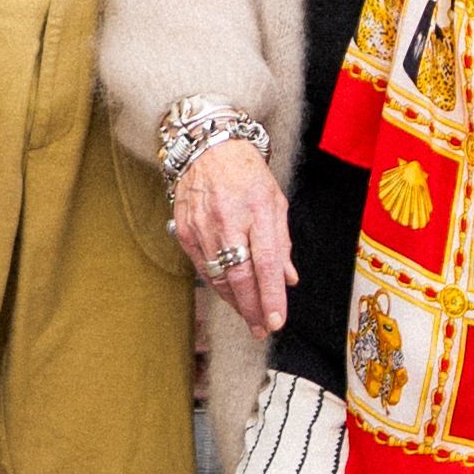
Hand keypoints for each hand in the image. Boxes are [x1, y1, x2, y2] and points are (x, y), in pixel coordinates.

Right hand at [170, 137, 292, 336]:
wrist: (207, 146)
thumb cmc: (245, 171)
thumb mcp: (275, 200)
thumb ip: (282, 242)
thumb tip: (288, 279)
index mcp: (257, 208)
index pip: (266, 262)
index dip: (271, 295)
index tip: (277, 319)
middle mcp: (227, 219)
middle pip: (240, 276)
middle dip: (253, 308)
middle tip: (263, 328)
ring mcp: (202, 226)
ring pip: (218, 277)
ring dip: (235, 302)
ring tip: (250, 317)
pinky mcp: (184, 231)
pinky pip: (203, 268)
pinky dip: (217, 285)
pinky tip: (229, 294)